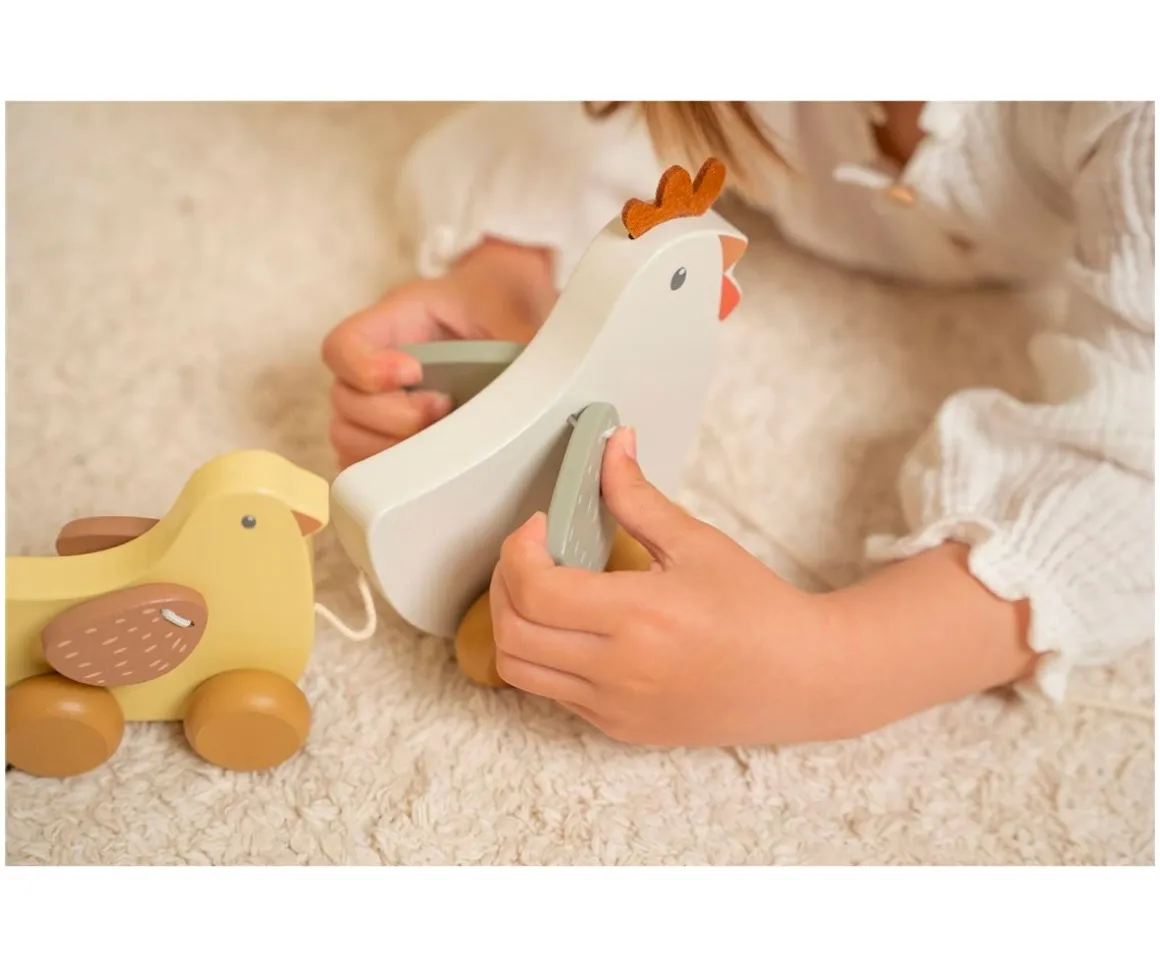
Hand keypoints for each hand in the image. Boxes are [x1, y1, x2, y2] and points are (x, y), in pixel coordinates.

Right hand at [322, 239, 554, 468]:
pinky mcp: (395, 432)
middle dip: (393, 418)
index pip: (341, 348)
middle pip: (344, 403)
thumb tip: (537, 385)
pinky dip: (390, 473)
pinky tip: (434, 461)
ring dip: (392, 449)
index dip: (365, 369)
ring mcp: (382, 400)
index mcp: (394, 321)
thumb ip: (515, 334)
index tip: (414, 372)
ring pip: (350, 438)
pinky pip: (367, 463)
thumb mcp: (511, 303)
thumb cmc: (502, 296)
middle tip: (443, 408)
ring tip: (443, 435)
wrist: (510, 303)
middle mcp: (376, 362)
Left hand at [489, 427, 841, 747]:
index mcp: (638, 618)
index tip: (541, 526)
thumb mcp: (697, 543)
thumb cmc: (758, 610)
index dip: (518, 550)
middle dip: (504, 582)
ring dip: (514, 623)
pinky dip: (544, 655)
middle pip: (511, 632)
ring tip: (545, 591)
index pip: (533, 589)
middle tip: (531, 554)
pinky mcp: (619, 727)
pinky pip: (552, 692)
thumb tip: (611, 446)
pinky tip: (576, 627)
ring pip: (519, 669)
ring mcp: (615, 706)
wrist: (802, 679)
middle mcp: (618, 670)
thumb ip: (638, 496)